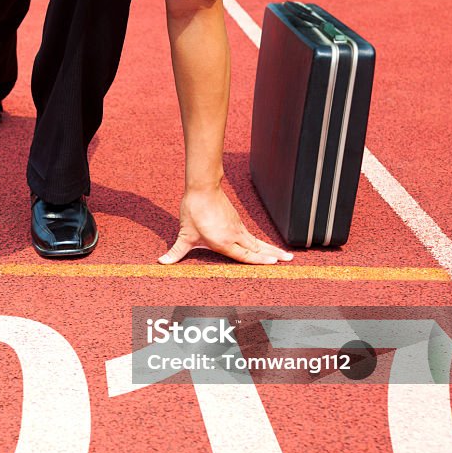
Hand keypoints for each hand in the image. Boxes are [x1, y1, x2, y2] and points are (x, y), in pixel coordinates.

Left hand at [159, 187, 292, 264]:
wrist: (202, 188)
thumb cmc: (193, 211)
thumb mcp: (184, 234)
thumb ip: (176, 251)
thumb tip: (162, 261)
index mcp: (223, 242)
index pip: (245, 256)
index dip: (259, 261)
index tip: (274, 264)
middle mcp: (234, 235)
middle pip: (257, 249)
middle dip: (273, 255)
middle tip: (289, 260)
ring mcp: (237, 227)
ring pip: (257, 241)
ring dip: (271, 248)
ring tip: (285, 255)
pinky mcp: (237, 221)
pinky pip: (252, 235)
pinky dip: (261, 242)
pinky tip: (264, 245)